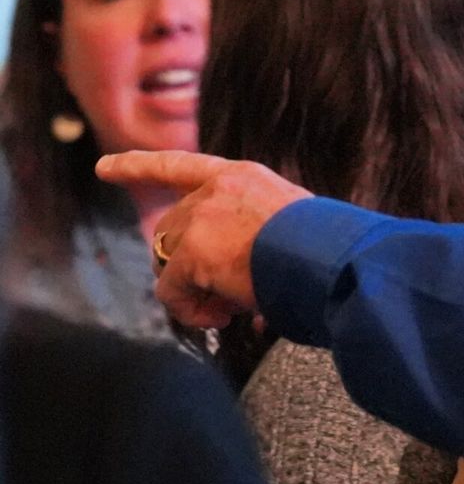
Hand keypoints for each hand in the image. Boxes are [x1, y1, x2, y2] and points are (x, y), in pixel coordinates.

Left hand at [96, 152, 311, 327]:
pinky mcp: (193, 253)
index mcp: (243, 178)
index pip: (180, 166)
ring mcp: (201, 219)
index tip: (103, 168)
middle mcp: (216, 191)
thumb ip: (259, 243)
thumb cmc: (332, 252)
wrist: (339, 261)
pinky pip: (171, 293)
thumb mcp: (293, 227)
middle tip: (225, 298)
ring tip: (228, 310)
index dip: (137, 167)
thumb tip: (252, 308)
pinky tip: (222, 317)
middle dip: (184, 267)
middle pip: (169, 230)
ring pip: (167, 262)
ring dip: (190, 291)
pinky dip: (190, 311)